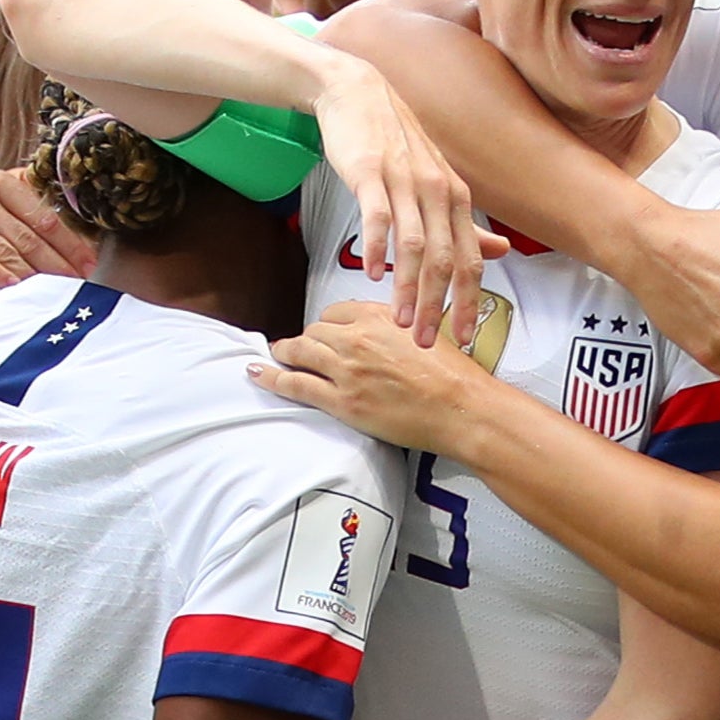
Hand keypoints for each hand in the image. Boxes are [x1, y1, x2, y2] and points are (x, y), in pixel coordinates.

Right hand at [0, 169, 96, 283]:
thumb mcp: (0, 208)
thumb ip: (32, 212)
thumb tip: (85, 239)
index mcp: (0, 181)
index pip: (44, 218)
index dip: (70, 244)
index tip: (88, 266)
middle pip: (26, 236)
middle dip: (56, 264)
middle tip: (75, 286)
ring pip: (3, 249)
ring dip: (31, 273)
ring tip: (51, 291)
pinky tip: (13, 286)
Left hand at [251, 299, 489, 450]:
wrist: (461, 407)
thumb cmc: (454, 374)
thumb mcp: (426, 329)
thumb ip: (397, 323)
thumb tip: (380, 327)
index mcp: (380, 315)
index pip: (336, 312)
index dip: (328, 324)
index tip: (327, 333)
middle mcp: (358, 338)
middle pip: (315, 331)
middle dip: (308, 340)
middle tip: (303, 349)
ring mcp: (347, 370)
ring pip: (300, 352)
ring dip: (285, 353)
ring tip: (276, 355)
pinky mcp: (342, 401)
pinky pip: (296, 385)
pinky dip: (272, 378)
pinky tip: (257, 373)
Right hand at [307, 56, 500, 350]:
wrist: (358, 93)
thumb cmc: (395, 144)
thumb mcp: (437, 182)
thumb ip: (466, 222)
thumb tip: (502, 252)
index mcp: (456, 199)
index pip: (470, 260)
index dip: (469, 301)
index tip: (463, 338)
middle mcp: (438, 191)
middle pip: (446, 259)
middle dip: (439, 306)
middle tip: (428, 343)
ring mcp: (405, 181)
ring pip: (415, 245)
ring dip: (408, 288)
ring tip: (400, 322)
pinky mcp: (371, 171)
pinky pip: (377, 215)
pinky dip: (377, 247)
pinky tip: (371, 275)